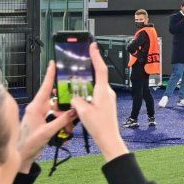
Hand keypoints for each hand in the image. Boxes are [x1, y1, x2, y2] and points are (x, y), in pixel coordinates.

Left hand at [19, 63, 76, 162]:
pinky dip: (62, 121)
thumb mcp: (47, 132)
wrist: (21, 155)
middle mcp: (37, 109)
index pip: (44, 88)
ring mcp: (39, 114)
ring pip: (57, 109)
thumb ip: (62, 120)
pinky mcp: (42, 120)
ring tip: (69, 127)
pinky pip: (55, 116)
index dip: (49, 75)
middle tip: (75, 104)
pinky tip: (66, 129)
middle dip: (66, 104)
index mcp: (35, 108)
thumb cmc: (28, 143)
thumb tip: (74, 111)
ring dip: (65, 117)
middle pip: (55, 99)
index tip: (53, 64)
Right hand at [71, 46, 127, 162]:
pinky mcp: (105, 103)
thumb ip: (77, 100)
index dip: (96, 56)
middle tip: (80, 60)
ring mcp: (107, 98)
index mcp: (103, 91)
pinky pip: (95, 93)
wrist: (108, 137)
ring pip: (94, 85)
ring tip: (75, 80)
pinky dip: (87, 91)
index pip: (101, 69)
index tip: (93, 46)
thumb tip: (74, 96)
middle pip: (97, 75)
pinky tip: (79, 95)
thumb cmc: (99, 126)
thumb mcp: (83, 112)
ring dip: (85, 82)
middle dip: (88, 68)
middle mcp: (107, 92)